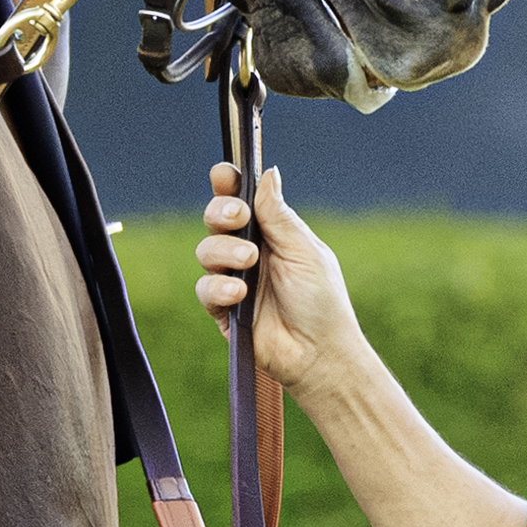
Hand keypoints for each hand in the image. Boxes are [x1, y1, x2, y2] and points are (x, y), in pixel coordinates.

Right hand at [194, 163, 362, 393]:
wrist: (319, 353)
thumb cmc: (322, 300)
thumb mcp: (303, 250)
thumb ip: (278, 214)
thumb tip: (268, 172)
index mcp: (271, 232)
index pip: (242, 199)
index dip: (228, 184)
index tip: (224, 174)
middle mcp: (249, 251)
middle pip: (216, 219)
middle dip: (220, 211)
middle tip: (237, 217)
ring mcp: (234, 279)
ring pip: (206, 250)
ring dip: (224, 250)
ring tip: (249, 262)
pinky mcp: (223, 310)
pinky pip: (204, 289)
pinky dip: (218, 287)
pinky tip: (237, 293)